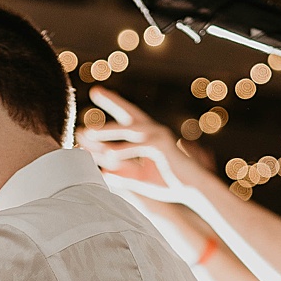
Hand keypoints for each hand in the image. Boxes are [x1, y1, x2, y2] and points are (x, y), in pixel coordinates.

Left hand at [79, 87, 202, 198]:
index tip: (94, 97)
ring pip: (130, 129)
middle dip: (113, 100)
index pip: (126, 119)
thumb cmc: (168, 182)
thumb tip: (103, 173)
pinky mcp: (163, 147)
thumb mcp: (140, 179)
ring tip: (88, 133)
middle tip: (95, 90)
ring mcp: (159, 136)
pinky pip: (140, 147)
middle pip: (129, 112)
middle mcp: (153, 130)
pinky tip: (108, 154)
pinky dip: (124, 150)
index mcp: (147, 135)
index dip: (111, 107)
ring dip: (108, 131)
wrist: (192, 190)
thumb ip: (122, 174)